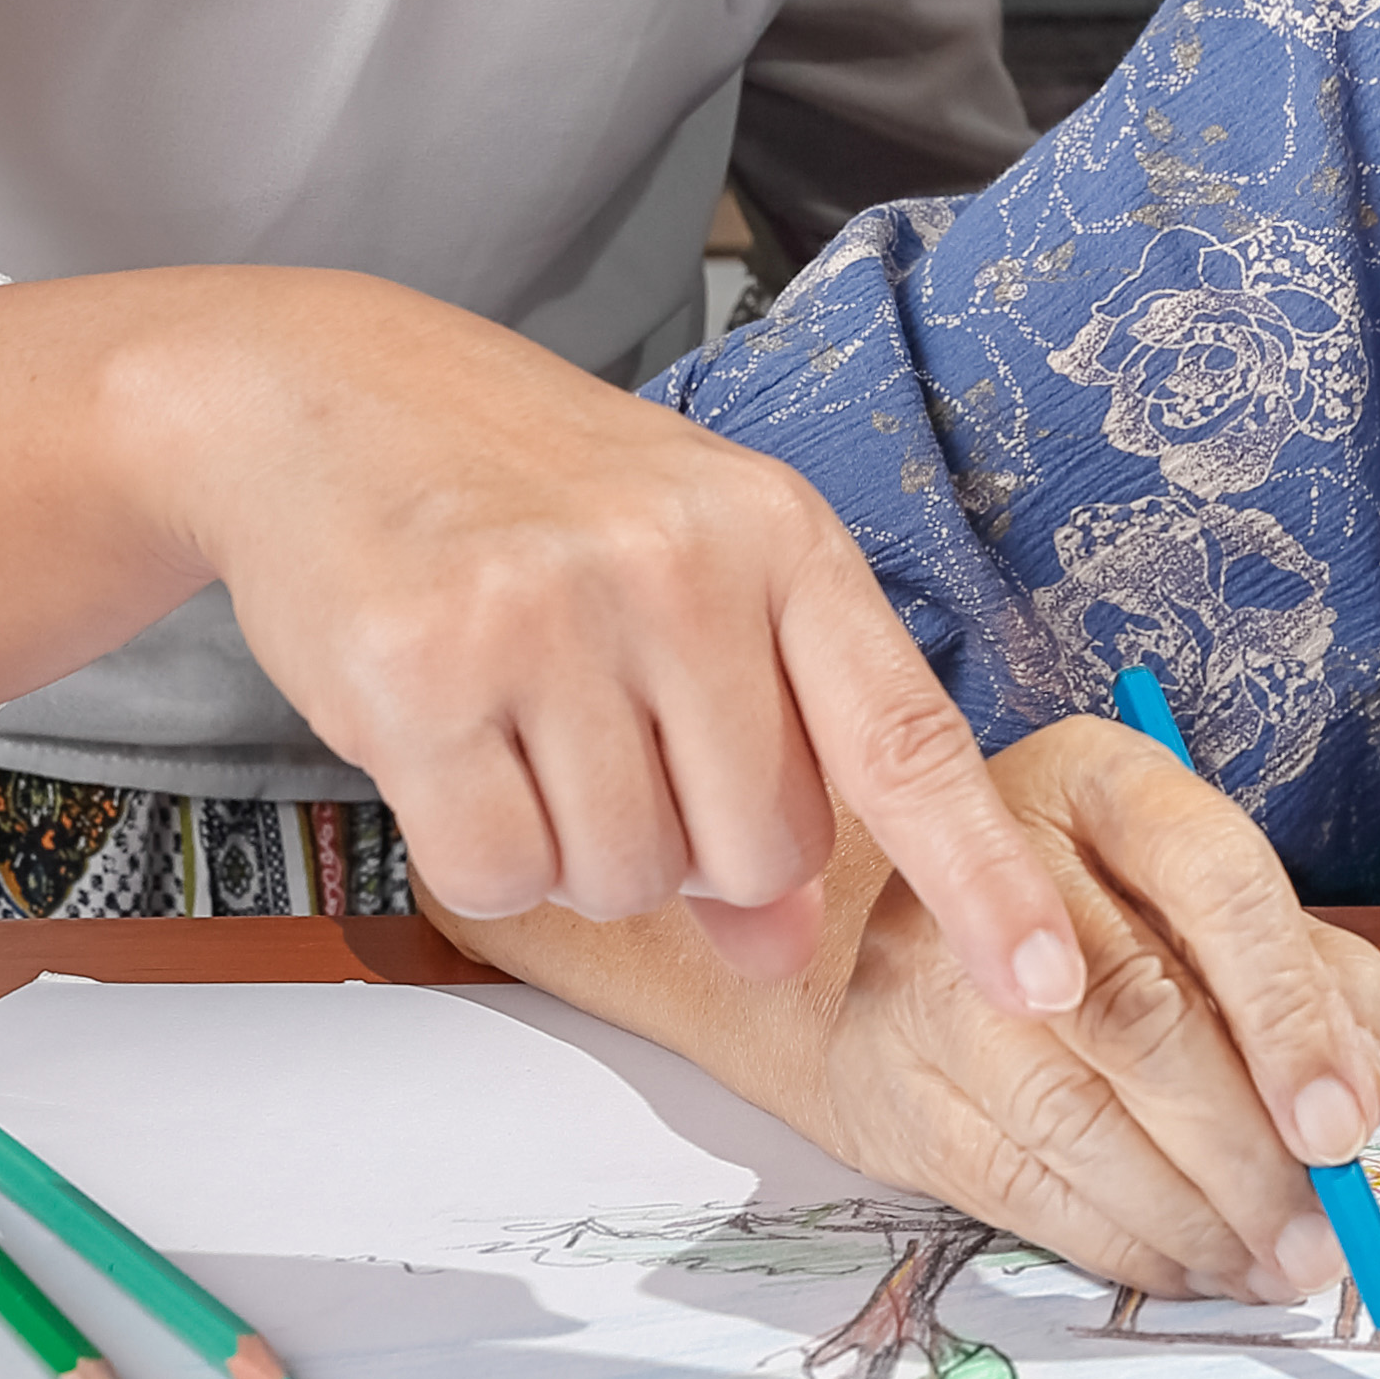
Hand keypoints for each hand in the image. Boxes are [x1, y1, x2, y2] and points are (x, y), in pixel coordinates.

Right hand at [163, 274, 1085, 1009]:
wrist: (331, 396)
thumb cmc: (533, 493)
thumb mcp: (693, 581)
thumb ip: (769, 747)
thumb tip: (787, 941)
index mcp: (783, 537)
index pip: (909, 741)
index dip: (985, 878)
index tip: (1048, 982)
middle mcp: (683, 568)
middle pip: (759, 851)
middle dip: (694, 847)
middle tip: (616, 735)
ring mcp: (553, 614)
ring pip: (627, 878)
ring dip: (579, 848)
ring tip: (530, 720)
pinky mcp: (426, 670)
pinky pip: (500, 872)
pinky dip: (485, 850)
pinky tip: (458, 747)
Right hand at [756, 720, 1379, 1299]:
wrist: (916, 958)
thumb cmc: (1102, 926)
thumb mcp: (1219, 911)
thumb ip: (1316, 981)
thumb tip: (1354, 1101)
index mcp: (1109, 785)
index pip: (1214, 880)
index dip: (1286, 1012)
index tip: (1340, 1126)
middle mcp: (1000, 863)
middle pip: (1140, 1015)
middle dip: (1247, 1150)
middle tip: (1318, 1235)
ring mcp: (924, 975)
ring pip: (1077, 1120)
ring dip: (1193, 1218)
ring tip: (1271, 1265)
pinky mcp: (890, 1084)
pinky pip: (1022, 1188)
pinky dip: (1124, 1245)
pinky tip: (1191, 1266)